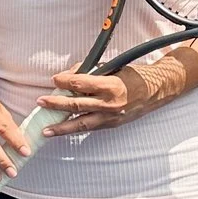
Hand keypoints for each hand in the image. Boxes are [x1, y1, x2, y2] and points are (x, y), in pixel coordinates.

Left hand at [37, 60, 175, 135]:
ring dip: (61, 127)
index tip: (53, 79)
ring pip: (81, 124)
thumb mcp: (113, 67)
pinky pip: (90, 127)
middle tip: (40, 103)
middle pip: (76, 105)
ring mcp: (111, 117)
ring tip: (46, 130)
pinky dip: (75, 129)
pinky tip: (63, 131)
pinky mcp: (112, 125)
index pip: (80, 84)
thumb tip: (70, 75)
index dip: (64, 81)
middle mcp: (110, 103)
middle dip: (56, 104)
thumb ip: (91, 72)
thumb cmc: (134, 75)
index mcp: (110, 85)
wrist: (157, 90)